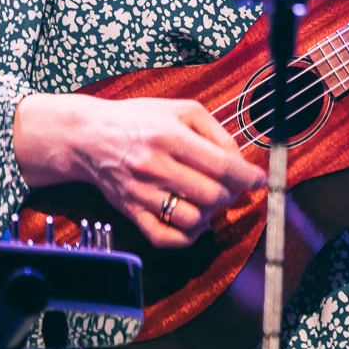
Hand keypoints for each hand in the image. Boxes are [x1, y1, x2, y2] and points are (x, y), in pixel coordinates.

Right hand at [13, 93, 264, 248]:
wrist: (89, 136)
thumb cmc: (139, 119)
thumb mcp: (181, 110)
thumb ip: (216, 132)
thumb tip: (239, 161)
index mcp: (170, 137)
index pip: (220, 165)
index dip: (247, 177)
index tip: (260, 181)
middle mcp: (155, 166)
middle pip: (210, 195)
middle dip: (231, 194)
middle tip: (232, 188)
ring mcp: (142, 193)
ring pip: (191, 219)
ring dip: (211, 214)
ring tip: (210, 201)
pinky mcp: (131, 211)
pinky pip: (164, 237)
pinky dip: (187, 236)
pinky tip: (194, 222)